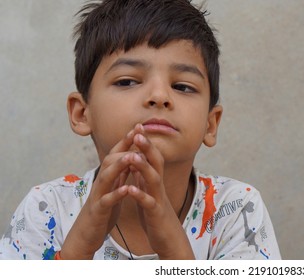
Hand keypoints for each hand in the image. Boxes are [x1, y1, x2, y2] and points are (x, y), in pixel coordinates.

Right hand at [60, 125, 142, 258]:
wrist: (86, 234)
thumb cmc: (102, 209)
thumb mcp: (113, 188)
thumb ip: (120, 173)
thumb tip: (131, 155)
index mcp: (108, 177)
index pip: (117, 154)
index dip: (127, 140)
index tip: (139, 126)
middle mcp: (101, 183)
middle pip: (110, 159)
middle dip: (124, 147)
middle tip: (137, 135)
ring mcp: (98, 196)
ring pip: (106, 176)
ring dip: (119, 165)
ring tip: (133, 156)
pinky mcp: (98, 211)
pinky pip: (106, 201)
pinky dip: (116, 194)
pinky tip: (127, 189)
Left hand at [124, 128, 194, 258]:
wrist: (168, 238)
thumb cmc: (157, 214)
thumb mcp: (150, 191)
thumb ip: (145, 176)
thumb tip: (139, 159)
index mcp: (155, 180)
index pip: (152, 157)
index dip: (145, 142)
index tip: (137, 126)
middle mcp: (159, 186)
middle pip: (156, 162)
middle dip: (147, 146)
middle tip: (138, 131)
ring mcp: (158, 199)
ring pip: (153, 179)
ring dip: (143, 166)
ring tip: (133, 155)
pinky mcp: (155, 214)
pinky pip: (148, 202)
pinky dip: (139, 195)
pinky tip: (130, 189)